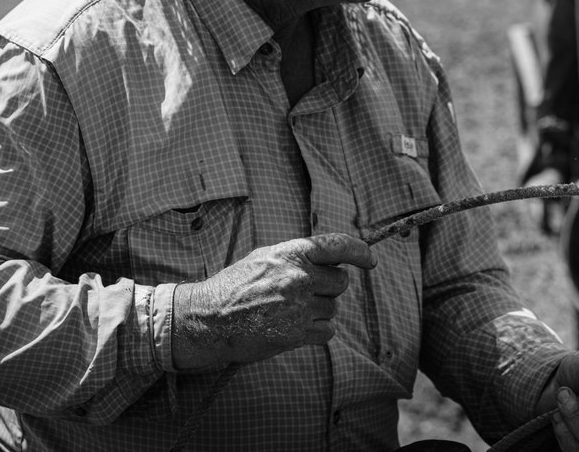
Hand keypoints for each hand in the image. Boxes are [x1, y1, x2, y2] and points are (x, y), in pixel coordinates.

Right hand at [172, 232, 375, 370]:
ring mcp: (299, 305)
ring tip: (288, 312)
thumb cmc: (235, 287)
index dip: (360, 251)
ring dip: (318, 312)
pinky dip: (316, 332)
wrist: (208, 319)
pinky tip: (292, 328)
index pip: (337, 245)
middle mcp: (298, 276)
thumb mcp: (264, 258)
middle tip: (304, 294)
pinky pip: (327, 331)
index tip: (370, 260)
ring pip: (333, 308)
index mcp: (291, 253)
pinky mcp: (296, 333)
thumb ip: (297, 257)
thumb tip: (330, 260)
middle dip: (328, 289)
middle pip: (340, 282)